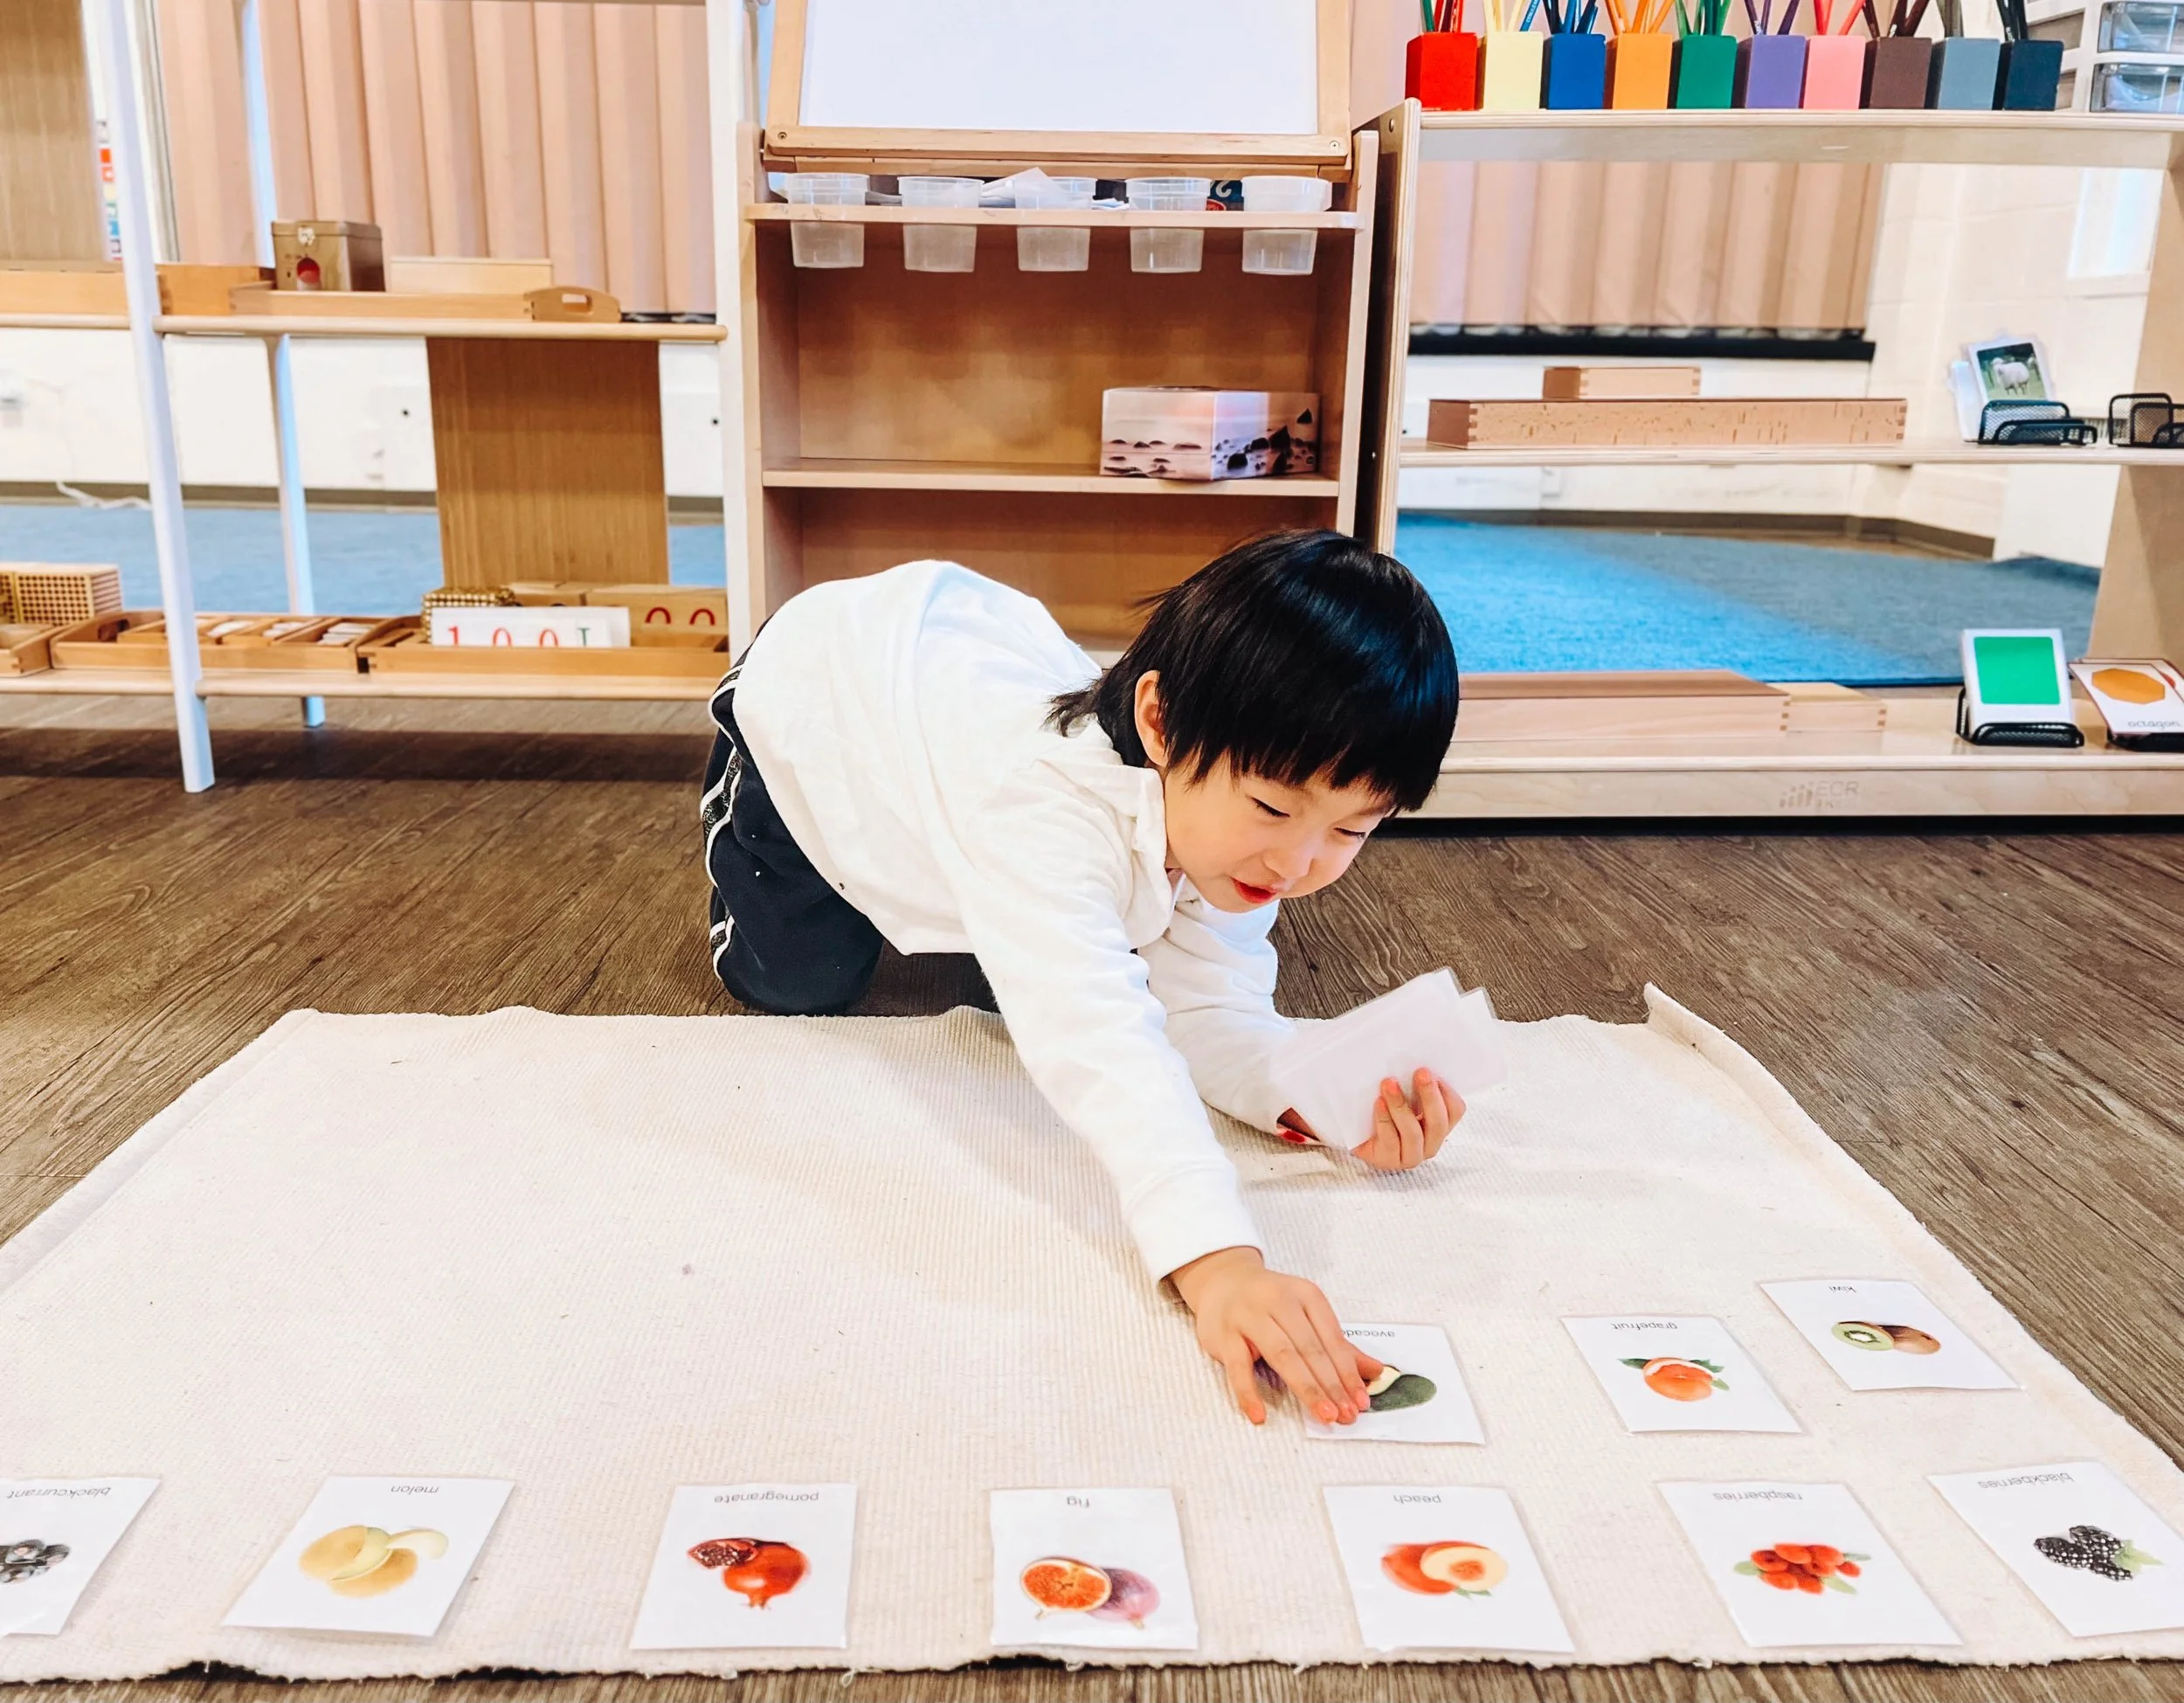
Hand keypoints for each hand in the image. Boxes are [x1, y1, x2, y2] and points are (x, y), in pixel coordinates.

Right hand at [1169, 1246, 1379, 1425]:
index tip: (1361, 1401)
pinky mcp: (1224, 1334)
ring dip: (1306, 1388)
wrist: (1223, 1280)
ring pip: (1282, 1355)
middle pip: (1311, 1349)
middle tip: (1346, 1414)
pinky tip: (1260, 1415)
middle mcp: (1279, 1301)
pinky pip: (1237, 1368)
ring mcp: (1249, 1316)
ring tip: (1323, 1415)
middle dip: (1332, 1385)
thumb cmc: (1270, 1302)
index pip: (1332, 1338)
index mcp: (1305, 1295)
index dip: (1348, 1372)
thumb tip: (1375, 1372)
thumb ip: (1338, 1345)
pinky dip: (1248, 1393)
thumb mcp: (1307, 1314)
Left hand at [1351, 1068, 1462, 1171]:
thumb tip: (1414, 1058)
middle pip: (1438, 1122)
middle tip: (1420, 1073)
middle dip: (1430, 1095)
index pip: (1455, 1111)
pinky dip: (1384, 1120)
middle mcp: (1430, 1144)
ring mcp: (1410, 1155)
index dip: (1447, 1092)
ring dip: (1401, 1105)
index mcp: (1439, 1126)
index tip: (1432, 1072)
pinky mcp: (1387, 1160)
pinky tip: (1378, 1102)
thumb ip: (1413, 1084)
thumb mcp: (1403, 1095)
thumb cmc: (1384, 1109)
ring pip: (1413, 1133)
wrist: (1357, 1133)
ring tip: (1389, 1084)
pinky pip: (1390, 1141)